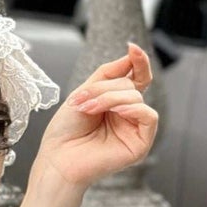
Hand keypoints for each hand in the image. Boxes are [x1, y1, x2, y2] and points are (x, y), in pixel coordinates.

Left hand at [35, 42, 157, 190]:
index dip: (138, 62)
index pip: (136, 78)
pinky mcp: (141, 144)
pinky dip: (131, 109)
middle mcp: (128, 116)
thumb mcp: (83, 92)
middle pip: (130, 85)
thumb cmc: (65, 131)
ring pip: (136, 97)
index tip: (132, 47)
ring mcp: (135, 130)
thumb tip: (131, 55)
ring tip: (88, 109)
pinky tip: (114, 112)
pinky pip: (149, 116)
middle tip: (82, 101)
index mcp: (115, 104)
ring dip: (110, 98)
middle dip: (104, 88)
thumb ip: (108, 74)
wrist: (57, 159)